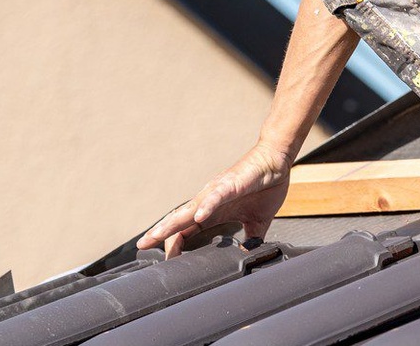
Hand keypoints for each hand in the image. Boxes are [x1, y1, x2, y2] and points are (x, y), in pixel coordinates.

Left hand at [138, 144, 293, 256]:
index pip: (187, 230)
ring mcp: (218, 192)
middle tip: (142, 245)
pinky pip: (216, 196)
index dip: (173, 244)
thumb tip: (250, 256)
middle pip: (179, 220)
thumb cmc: (266, 186)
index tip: (163, 260)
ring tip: (157, 235)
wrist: (277, 160)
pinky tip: (198, 217)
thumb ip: (251, 238)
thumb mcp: (258, 221)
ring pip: (190, 209)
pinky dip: (206, 206)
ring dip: (173, 222)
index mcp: (214, 212)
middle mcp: (209, 202)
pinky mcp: (231, 184)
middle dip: (160, 233)